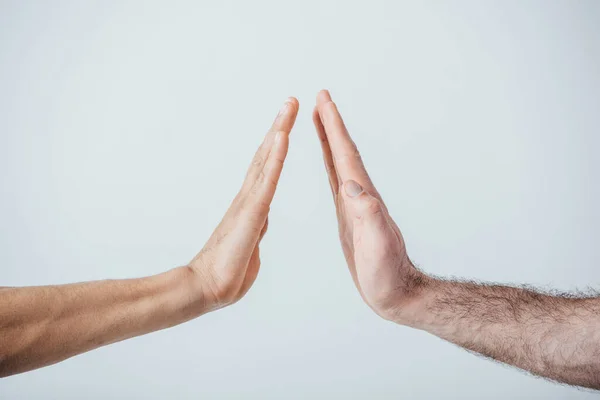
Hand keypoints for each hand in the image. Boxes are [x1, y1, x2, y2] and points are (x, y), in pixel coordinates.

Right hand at [188, 98, 298, 310]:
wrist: (207, 291)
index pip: (267, 169)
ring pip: (267, 159)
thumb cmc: (228, 275)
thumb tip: (260, 220)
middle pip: (266, 155)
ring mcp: (249, 202)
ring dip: (279, 130)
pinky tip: (283, 136)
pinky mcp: (251, 212)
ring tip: (289, 106)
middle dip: (279, 126)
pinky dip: (275, 156)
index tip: (286, 125)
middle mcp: (250, 197)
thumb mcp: (250, 248)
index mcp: (253, 207)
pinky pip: (267, 180)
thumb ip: (256, 230)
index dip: (276, 146)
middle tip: (289, 102)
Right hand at [313, 90, 428, 322]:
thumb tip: (351, 185)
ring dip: (328, 141)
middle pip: (341, 152)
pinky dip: (329, 166)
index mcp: (363, 197)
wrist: (395, 293)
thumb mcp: (377, 244)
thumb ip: (368, 214)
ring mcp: (353, 205)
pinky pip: (335, 183)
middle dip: (330, 124)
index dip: (334, 127)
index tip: (324, 100)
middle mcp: (359, 195)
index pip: (345, 155)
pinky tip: (327, 163)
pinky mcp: (348, 218)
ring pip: (338, 165)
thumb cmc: (387, 273)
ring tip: (320, 121)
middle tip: (321, 97)